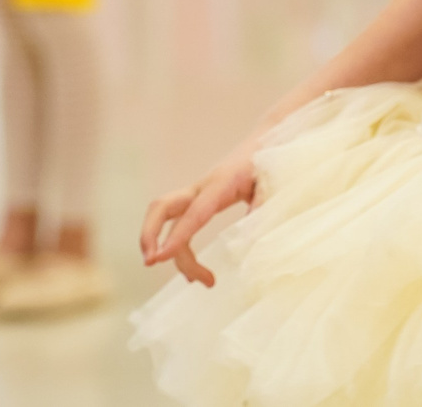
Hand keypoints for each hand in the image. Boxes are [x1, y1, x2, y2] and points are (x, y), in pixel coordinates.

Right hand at [138, 146, 262, 286]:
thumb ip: (262, 206)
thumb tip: (249, 239)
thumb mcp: (272, 184)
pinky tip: (193, 271)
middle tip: (151, 262)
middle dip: (149, 235)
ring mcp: (197, 194)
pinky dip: (179, 246)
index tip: (160, 258)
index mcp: (221, 185)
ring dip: (168, 248)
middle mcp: (202, 188)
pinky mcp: (198, 200)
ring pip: (166, 218)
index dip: (176, 237)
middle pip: (161, 207)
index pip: (193, 213)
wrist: (265, 141)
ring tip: (196, 280)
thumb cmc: (269, 163)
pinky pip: (178, 223)